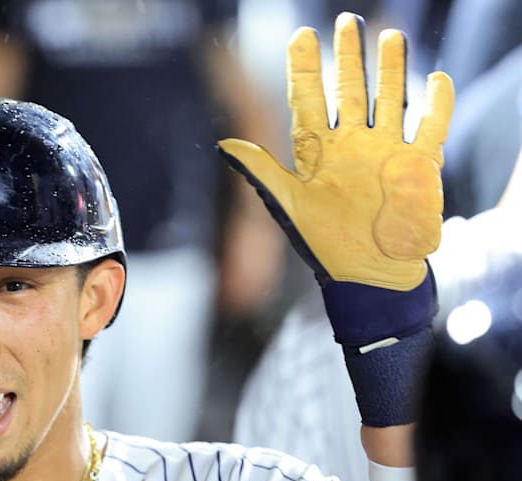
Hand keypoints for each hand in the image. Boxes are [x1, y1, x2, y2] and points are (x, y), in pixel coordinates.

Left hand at [217, 12, 453, 290]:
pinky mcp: (418, 166)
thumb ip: (261, 170)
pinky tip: (435, 79)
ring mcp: (385, 152)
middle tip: (347, 21)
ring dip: (391, 69)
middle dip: (348, 56)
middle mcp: (351, 145)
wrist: (369, 277)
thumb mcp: (288, 205)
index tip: (301, 36)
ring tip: (390, 35)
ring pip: (390, 98)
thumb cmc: (325, 245)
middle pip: (350, 90)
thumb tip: (224, 144)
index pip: (309, 99)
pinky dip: (435, 104)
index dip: (305, 68)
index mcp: (317, 152)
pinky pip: (430, 127)